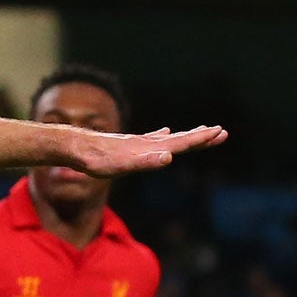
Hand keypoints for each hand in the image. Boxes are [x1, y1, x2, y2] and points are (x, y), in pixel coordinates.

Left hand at [62, 124, 225, 177]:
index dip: (201, 140)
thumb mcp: (122, 165)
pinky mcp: (128, 144)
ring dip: (186, 135)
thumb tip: (169, 156)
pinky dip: (163, 136)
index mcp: (150, 148)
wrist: (76, 147)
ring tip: (199, 131)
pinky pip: (152, 139)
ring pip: (168, 138)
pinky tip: (166, 132)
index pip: (182, 143)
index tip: (220, 132)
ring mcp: (138, 143)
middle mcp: (147, 143)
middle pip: (179, 139)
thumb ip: (146, 162)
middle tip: (221, 131)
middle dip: (200, 137)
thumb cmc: (97, 160)